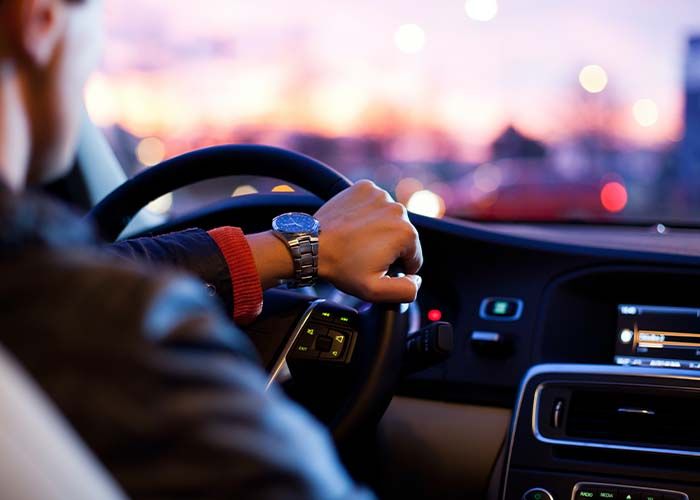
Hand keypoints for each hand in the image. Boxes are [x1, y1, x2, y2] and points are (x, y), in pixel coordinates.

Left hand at [314, 180, 422, 302]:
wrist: (312, 245)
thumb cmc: (341, 266)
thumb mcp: (375, 291)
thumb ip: (406, 290)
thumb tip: (417, 280)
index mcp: (406, 233)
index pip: (414, 257)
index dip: (396, 267)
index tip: (375, 266)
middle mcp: (398, 209)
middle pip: (403, 236)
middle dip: (388, 248)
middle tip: (364, 255)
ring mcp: (380, 195)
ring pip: (389, 219)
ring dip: (379, 230)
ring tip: (357, 240)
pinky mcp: (365, 188)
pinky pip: (375, 204)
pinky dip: (368, 213)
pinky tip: (354, 225)